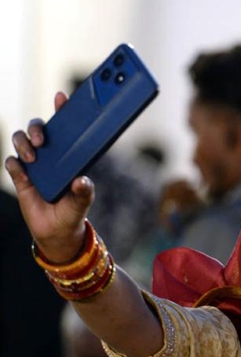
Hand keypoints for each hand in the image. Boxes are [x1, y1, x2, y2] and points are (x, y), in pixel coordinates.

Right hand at [4, 92, 93, 262]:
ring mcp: (34, 164)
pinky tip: (23, 171)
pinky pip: (12, 164)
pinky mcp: (21, 177)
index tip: (62, 96)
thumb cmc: (73, 211)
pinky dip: (15, 164)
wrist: (57, 232)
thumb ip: (84, 191)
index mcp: (69, 154)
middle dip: (37, 127)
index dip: (62, 109)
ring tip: (34, 157)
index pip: (66, 126)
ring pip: (20, 140)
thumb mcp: (83, 202)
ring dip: (24, 143)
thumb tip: (82, 180)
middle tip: (43, 140)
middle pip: (37, 127)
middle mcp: (50, 155)